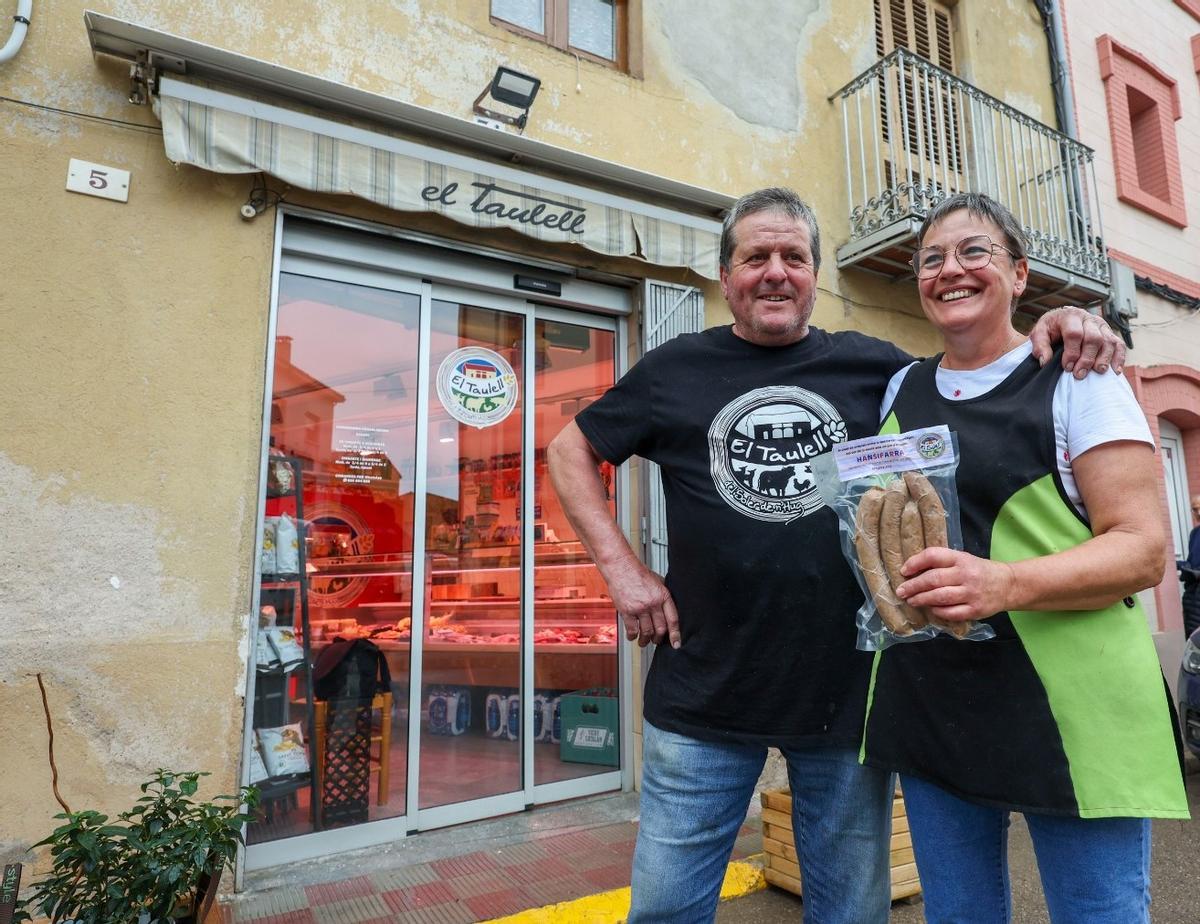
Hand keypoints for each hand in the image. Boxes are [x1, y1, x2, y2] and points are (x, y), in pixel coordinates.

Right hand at [604, 556, 680, 647]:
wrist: (621, 568)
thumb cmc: (638, 573)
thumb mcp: (658, 581)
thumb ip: (663, 595)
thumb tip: (668, 607)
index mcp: (663, 596)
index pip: (673, 619)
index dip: (676, 634)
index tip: (676, 644)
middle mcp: (653, 603)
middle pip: (660, 629)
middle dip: (659, 639)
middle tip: (657, 641)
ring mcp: (640, 608)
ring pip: (646, 632)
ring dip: (646, 640)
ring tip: (644, 642)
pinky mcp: (627, 611)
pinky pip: (632, 629)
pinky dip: (632, 636)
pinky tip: (632, 636)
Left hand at [895, 547, 1015, 621]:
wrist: (1009, 584)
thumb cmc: (979, 571)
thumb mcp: (963, 559)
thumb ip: (942, 563)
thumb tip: (912, 571)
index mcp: (961, 558)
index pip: (934, 556)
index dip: (915, 562)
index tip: (903, 571)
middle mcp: (966, 574)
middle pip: (933, 579)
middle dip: (913, 586)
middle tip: (901, 591)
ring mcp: (971, 593)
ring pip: (940, 597)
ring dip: (921, 599)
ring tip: (911, 600)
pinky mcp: (976, 609)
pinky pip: (951, 612)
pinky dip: (938, 611)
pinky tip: (931, 609)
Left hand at [1029, 307, 1124, 378]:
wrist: (1061, 321)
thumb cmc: (1051, 329)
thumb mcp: (1039, 333)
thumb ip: (1040, 346)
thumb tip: (1045, 361)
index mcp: (1070, 316)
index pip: (1075, 334)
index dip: (1072, 352)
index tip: (1067, 367)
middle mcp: (1088, 319)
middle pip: (1093, 338)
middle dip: (1087, 358)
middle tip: (1079, 374)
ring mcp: (1101, 325)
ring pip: (1108, 341)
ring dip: (1103, 359)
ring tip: (1097, 372)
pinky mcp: (1109, 333)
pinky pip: (1119, 345)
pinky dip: (1119, 358)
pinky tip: (1115, 371)